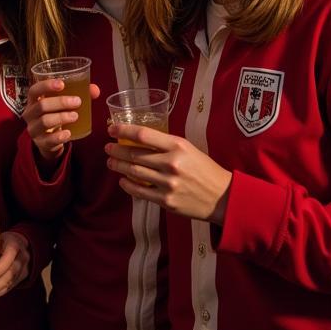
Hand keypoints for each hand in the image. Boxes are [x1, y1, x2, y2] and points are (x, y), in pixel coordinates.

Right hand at [22, 77, 100, 165]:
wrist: (49, 141)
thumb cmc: (56, 115)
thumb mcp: (62, 104)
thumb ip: (79, 94)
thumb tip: (95, 90)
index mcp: (34, 101)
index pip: (34, 90)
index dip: (46, 85)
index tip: (62, 84)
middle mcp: (30, 114)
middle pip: (41, 105)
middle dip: (60, 102)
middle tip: (77, 101)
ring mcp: (34, 129)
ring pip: (44, 121)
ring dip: (61, 117)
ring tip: (75, 116)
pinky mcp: (40, 143)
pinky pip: (48, 140)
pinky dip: (59, 136)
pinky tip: (68, 133)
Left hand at [105, 124, 231, 223]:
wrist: (222, 196)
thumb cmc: (204, 169)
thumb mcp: (188, 148)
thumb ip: (166, 144)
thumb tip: (138, 139)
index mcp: (177, 146)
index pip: (143, 135)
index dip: (123, 130)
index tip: (111, 129)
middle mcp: (171, 163)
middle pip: (134, 154)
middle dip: (116, 150)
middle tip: (107, 148)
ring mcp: (168, 183)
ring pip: (134, 172)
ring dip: (119, 166)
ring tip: (111, 162)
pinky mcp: (166, 201)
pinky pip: (140, 192)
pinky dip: (128, 185)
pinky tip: (123, 180)